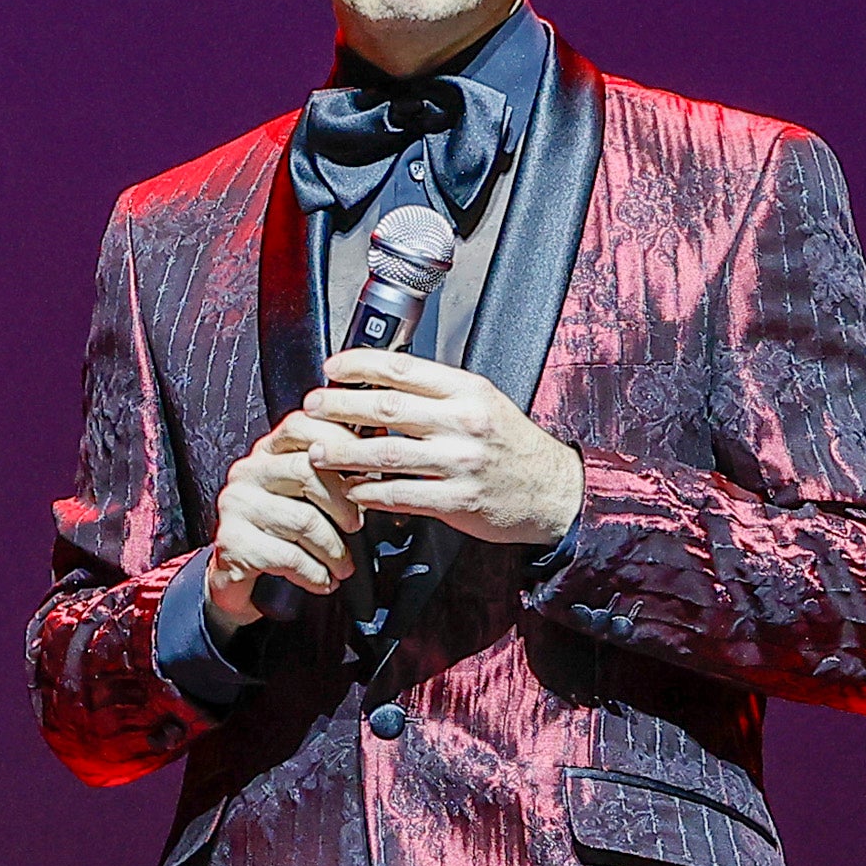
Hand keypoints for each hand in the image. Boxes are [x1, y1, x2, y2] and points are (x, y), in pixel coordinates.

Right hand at [202, 411, 365, 633]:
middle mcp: (248, 471)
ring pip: (302, 519)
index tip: (368, 467)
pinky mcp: (232, 540)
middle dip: (343, 504)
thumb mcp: (307, 496)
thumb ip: (335, 469)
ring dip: (333, 549)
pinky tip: (323, 580)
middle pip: (306, 471)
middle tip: (357, 527)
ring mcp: (237, 504)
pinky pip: (288, 556)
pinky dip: (314, 573)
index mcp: (268, 452)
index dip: (339, 440)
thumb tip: (379, 441)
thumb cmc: (280, 532)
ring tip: (344, 566)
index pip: (302, 425)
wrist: (234, 575)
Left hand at [300, 351, 582, 545]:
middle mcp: (463, 422)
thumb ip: (438, 394)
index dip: (359, 365)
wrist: (553, 490)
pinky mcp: (458, 500)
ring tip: (317, 451)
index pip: (402, 368)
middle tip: (312, 407)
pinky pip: (401, 495)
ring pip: (386, 452)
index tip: (333, 368)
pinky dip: (369, 492)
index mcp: (467, 390)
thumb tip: (381, 385)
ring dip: (344, 452)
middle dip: (340, 405)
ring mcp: (460, 462)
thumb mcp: (482, 403)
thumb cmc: (512, 446)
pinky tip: (350, 489)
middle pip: (386, 406)